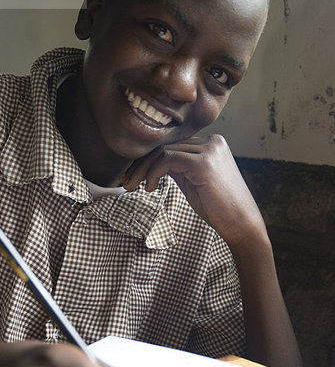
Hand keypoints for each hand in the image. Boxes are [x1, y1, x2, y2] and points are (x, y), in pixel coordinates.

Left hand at [121, 134, 266, 250]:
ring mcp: (209, 150)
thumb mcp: (193, 182)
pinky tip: (149, 187)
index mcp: (211, 144)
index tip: (132, 177)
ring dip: (143, 170)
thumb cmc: (218, 208)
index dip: (148, 161)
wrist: (241, 225)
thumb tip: (151, 165)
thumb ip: (178, 169)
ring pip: (163, 152)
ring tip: (132, 186)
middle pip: (165, 147)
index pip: (172, 146)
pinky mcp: (204, 163)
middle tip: (125, 182)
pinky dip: (153, 173)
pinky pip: (168, 160)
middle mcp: (212, 141)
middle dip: (141, 165)